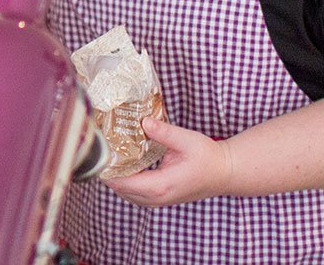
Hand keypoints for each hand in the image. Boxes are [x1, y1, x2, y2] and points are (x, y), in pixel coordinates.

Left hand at [104, 117, 234, 207]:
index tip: (98, 153)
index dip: (108, 171)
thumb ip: (163, 132)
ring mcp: (160, 201)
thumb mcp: (186, 140)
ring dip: (117, 179)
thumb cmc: (208, 157)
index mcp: (161, 185)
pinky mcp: (162, 198)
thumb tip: (143, 122)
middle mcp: (158, 197)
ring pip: (128, 195)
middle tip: (99, 151)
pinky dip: (127, 183)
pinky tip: (124, 165)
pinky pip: (137, 195)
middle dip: (108, 173)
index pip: (124, 183)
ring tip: (108, 157)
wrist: (225, 173)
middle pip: (121, 190)